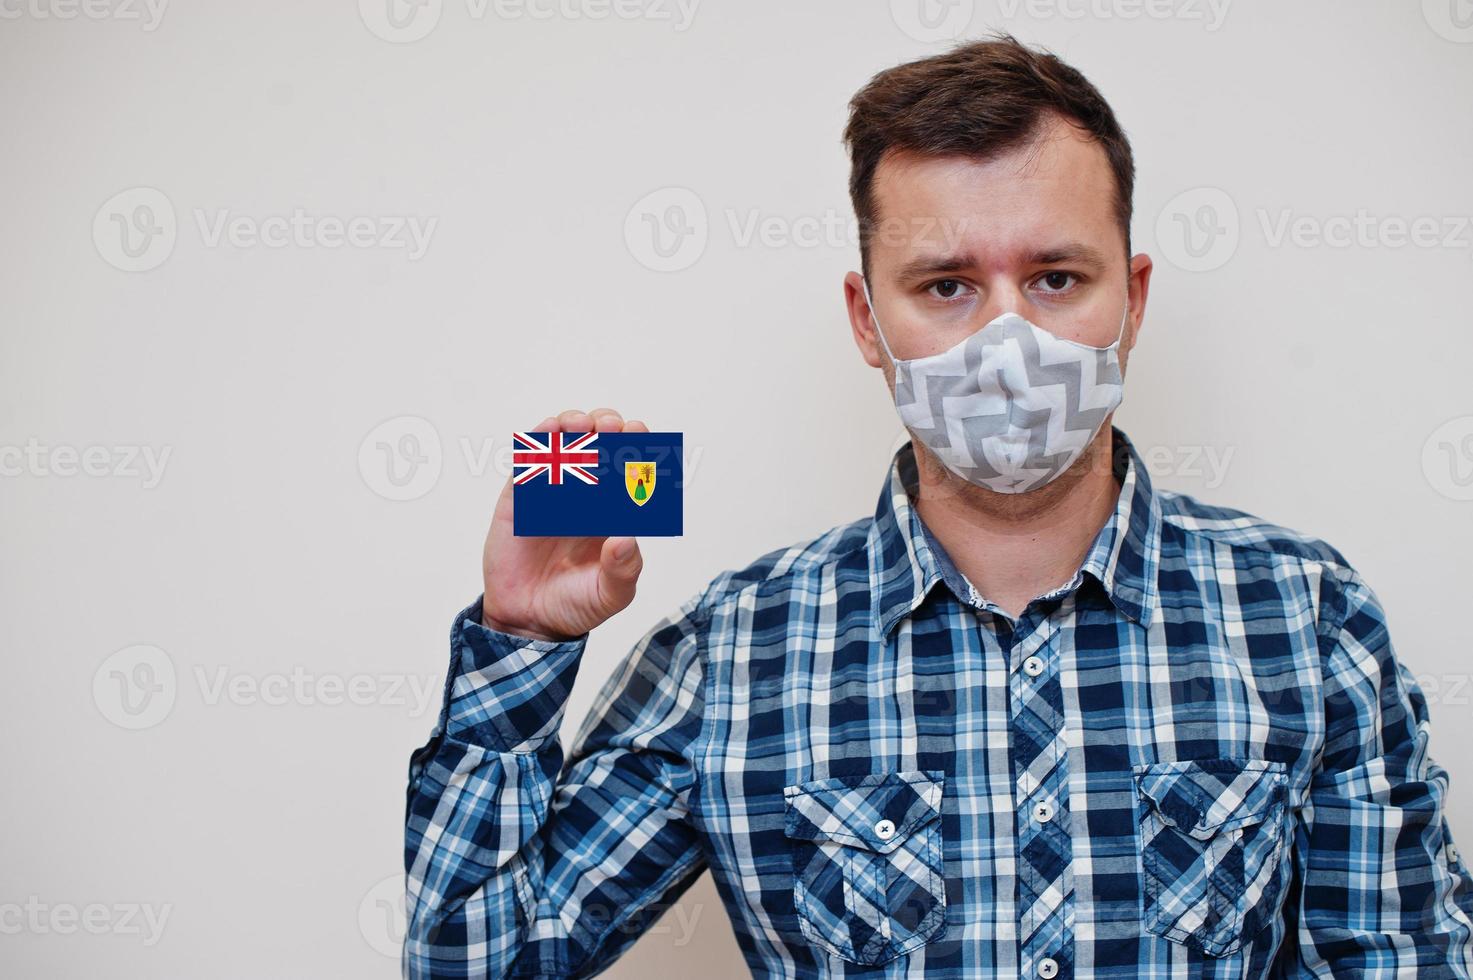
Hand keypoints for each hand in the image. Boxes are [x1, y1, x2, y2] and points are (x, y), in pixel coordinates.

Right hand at [480, 408, 646, 641]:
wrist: (529, 621)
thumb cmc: (576, 604)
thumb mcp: (610, 595)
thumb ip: (623, 570)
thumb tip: (625, 539)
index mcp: (614, 512)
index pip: (630, 470)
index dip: (637, 448)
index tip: (639, 434)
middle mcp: (586, 496)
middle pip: (601, 446)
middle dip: (608, 428)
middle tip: (610, 427)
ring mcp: (553, 493)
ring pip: (565, 445)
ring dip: (574, 426)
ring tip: (580, 425)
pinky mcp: (521, 498)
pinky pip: (528, 462)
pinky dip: (538, 442)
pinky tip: (548, 430)